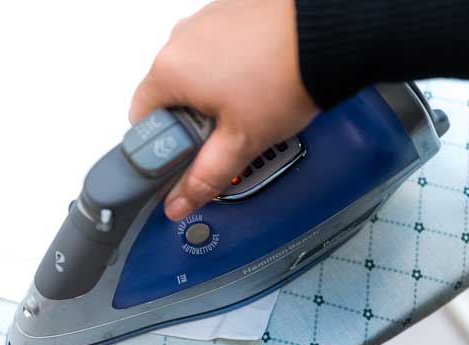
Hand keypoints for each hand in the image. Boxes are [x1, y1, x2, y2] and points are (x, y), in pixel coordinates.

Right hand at [129, 0, 317, 220]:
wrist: (328, 33)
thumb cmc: (286, 76)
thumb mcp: (240, 142)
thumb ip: (204, 177)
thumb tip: (179, 202)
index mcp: (168, 72)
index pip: (140, 122)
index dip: (163, 147)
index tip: (189, 157)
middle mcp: (179, 40)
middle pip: (168, 96)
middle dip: (192, 121)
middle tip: (227, 134)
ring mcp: (204, 21)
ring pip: (195, 72)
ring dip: (212, 94)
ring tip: (250, 106)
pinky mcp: (228, 12)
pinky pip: (217, 49)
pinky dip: (230, 67)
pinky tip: (259, 79)